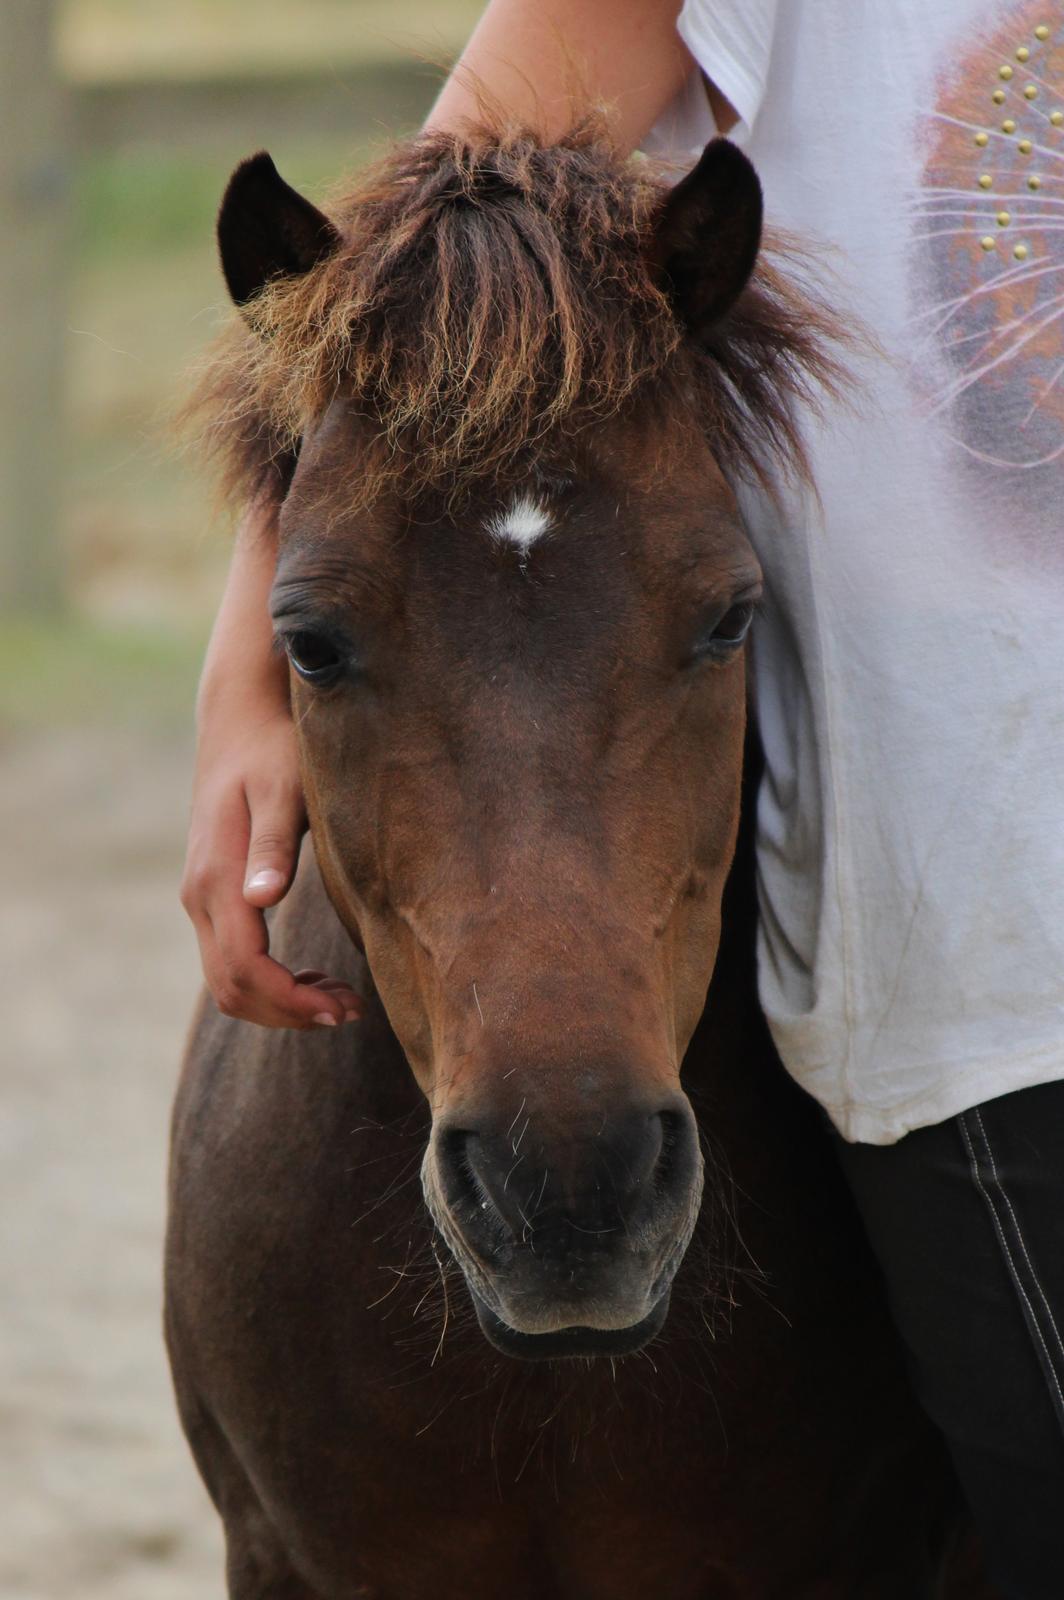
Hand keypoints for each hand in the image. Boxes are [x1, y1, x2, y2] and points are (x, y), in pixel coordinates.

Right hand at [181, 506, 361, 1028]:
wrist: (242, 716)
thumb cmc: (274, 748)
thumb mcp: (283, 789)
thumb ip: (275, 844)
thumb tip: (261, 899)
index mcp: (218, 878)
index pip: (245, 968)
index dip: (291, 999)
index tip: (342, 1007)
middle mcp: (201, 895)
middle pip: (231, 988)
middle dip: (288, 1011)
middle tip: (349, 1010)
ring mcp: (203, 897)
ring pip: (227, 982)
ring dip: (280, 1002)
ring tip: (340, 999)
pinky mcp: (216, 894)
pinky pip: (233, 959)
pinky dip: (270, 983)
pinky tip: (314, 976)